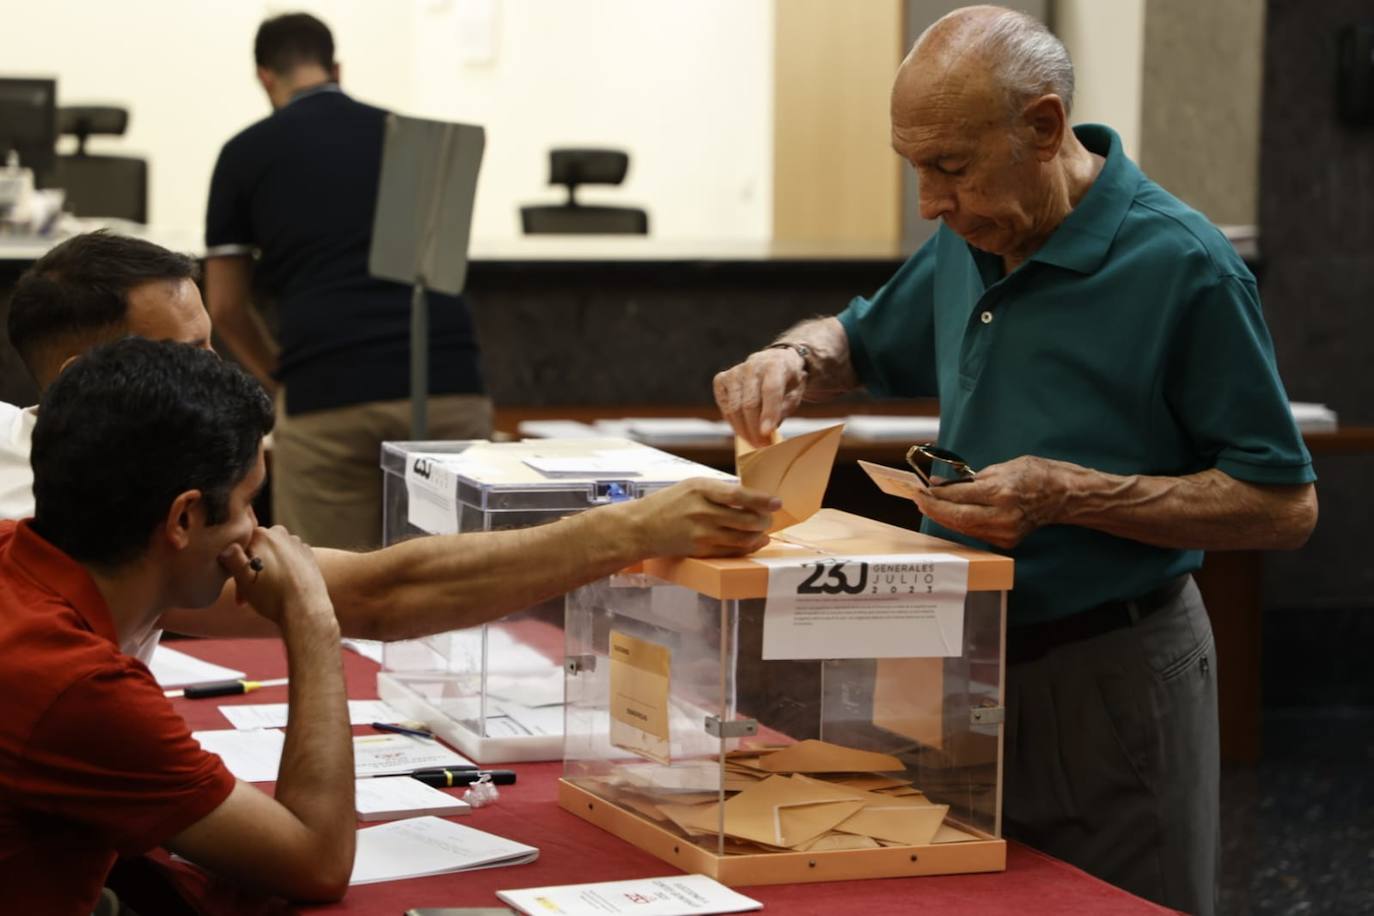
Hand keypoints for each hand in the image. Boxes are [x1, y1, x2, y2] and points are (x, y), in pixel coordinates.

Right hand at [219, 525, 333, 626]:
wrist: (305, 610)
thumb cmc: (272, 596)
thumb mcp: (243, 579)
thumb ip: (232, 559)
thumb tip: (227, 546)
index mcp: (262, 535)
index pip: (241, 545)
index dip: (236, 565)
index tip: (238, 585)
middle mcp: (281, 533)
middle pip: (258, 549)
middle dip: (251, 569)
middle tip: (248, 593)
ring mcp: (297, 543)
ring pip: (272, 555)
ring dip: (266, 571)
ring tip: (265, 592)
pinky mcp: (308, 555)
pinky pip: (288, 560)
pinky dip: (282, 571)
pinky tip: (281, 587)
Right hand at [630, 478, 780, 557]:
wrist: (641, 527)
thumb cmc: (668, 503)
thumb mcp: (691, 486)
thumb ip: (718, 490)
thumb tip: (750, 497)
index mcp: (701, 489)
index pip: (739, 495)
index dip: (762, 500)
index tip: (777, 502)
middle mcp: (702, 511)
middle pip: (746, 519)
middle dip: (764, 520)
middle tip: (770, 517)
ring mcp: (702, 533)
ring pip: (743, 538)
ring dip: (759, 535)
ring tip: (764, 529)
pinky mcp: (701, 550)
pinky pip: (732, 551)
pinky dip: (748, 547)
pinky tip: (755, 542)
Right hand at [713, 348, 806, 447]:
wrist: (773, 362)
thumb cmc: (786, 382)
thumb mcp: (794, 393)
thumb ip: (782, 410)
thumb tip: (766, 432)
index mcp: (775, 364)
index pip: (770, 390)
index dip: (769, 413)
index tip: (767, 434)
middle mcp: (752, 365)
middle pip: (749, 403)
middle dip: (755, 429)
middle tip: (763, 445)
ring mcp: (734, 372)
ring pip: (734, 408)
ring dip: (743, 430)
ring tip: (754, 442)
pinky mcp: (721, 379)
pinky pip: (724, 407)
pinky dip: (732, 422)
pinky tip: (743, 430)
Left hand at [910, 455, 1079, 548]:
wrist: (1062, 496)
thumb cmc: (1034, 475)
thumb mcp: (1001, 468)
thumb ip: (970, 480)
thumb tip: (942, 486)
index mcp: (1001, 492)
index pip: (959, 497)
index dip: (936, 495)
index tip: (920, 489)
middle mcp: (1002, 516)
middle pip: (957, 517)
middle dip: (933, 509)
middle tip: (917, 499)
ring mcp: (1005, 532)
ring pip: (963, 528)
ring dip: (943, 517)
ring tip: (928, 506)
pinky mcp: (1006, 541)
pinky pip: (975, 533)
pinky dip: (959, 524)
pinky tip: (949, 515)